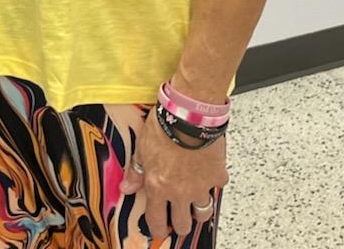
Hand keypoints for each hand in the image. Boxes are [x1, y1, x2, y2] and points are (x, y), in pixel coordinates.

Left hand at [120, 108, 227, 239]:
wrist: (189, 114)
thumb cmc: (164, 126)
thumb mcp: (142, 147)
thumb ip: (136, 171)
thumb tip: (126, 187)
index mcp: (159, 187)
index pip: (157, 221)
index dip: (158, 229)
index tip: (160, 227)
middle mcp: (180, 192)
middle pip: (183, 225)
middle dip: (179, 222)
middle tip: (178, 214)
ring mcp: (201, 187)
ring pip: (203, 213)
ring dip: (198, 208)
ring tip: (194, 199)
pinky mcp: (217, 176)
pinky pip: (217, 186)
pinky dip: (213, 181)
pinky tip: (208, 170)